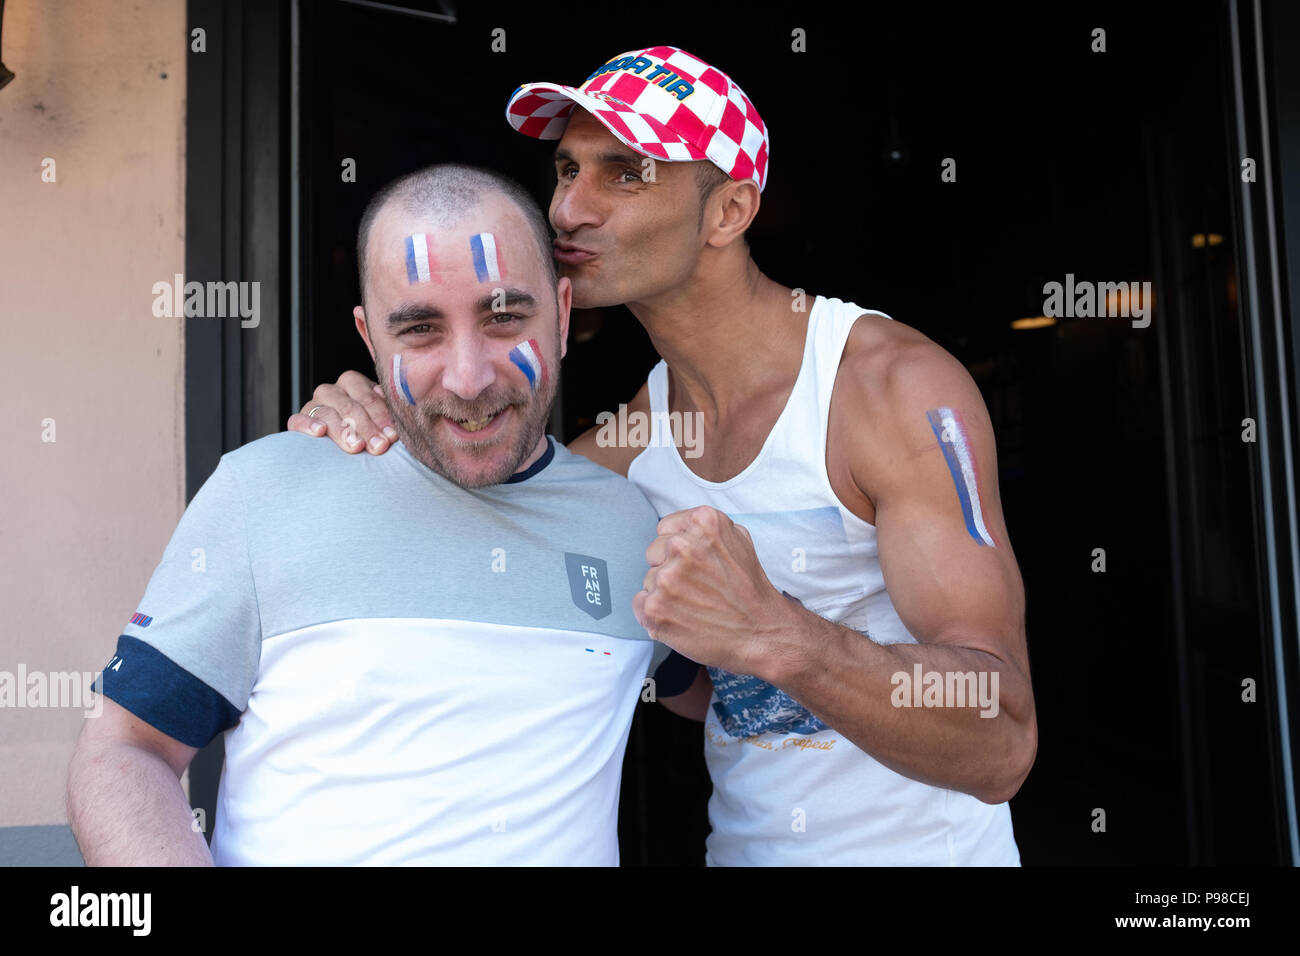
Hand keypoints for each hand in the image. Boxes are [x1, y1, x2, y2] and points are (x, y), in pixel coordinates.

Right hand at [286, 371, 398, 453]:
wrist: (351, 449)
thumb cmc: (372, 435)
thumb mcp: (382, 423)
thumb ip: (389, 414)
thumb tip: (399, 413)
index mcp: (355, 384)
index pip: (368, 396)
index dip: (381, 416)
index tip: (393, 436)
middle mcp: (333, 391)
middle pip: (349, 405)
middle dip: (366, 428)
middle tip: (379, 446)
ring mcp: (314, 405)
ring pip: (326, 412)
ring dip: (343, 430)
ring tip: (357, 446)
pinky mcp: (298, 421)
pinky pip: (298, 420)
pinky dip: (308, 424)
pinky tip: (320, 432)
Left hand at [633, 506, 792, 676]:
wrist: (761, 633)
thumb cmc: (750, 590)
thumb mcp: (739, 540)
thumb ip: (706, 529)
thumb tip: (680, 528)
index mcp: (702, 523)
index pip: (665, 528)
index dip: (678, 548)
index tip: (693, 563)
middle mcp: (682, 546)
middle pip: (654, 552)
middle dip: (669, 567)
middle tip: (696, 586)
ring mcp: (666, 578)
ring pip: (649, 579)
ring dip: (664, 592)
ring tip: (693, 604)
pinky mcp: (655, 607)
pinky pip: (639, 603)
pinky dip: (655, 612)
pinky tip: (680, 616)